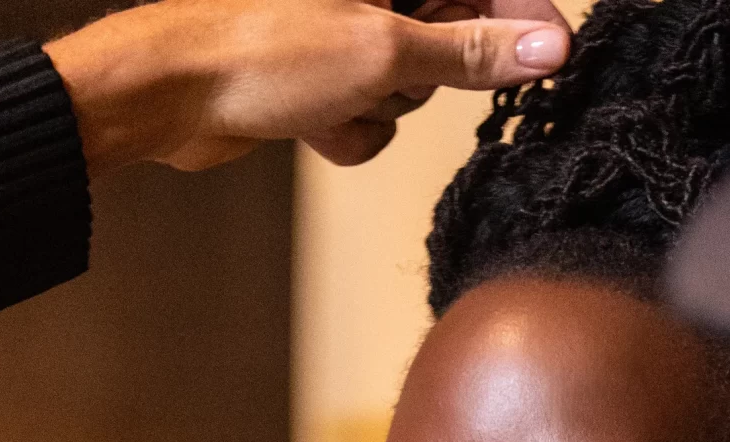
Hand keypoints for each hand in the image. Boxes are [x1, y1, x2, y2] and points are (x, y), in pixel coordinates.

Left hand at [47, 0, 571, 176]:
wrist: (174, 94)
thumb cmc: (263, 52)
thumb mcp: (387, 52)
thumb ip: (471, 50)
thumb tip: (544, 48)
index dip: (523, 21)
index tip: (555, 57)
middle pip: (450, 38)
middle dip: (426, 75)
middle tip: (391, 78)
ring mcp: (344, 35)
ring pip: (408, 89)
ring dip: (380, 110)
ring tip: (336, 102)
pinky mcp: (321, 78)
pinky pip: (369, 118)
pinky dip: (347, 132)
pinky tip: (310, 124)